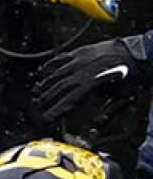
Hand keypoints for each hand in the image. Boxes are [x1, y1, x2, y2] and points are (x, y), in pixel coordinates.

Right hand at [35, 33, 151, 126]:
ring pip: (56, 74)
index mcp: (92, 84)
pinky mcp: (80, 52)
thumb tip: (96, 125)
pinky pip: (59, 59)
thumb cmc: (134, 76)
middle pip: (59, 87)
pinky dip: (49, 67)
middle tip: (38, 108)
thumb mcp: (122, 96)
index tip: (46, 119)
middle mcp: (82, 71)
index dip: (56, 111)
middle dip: (47, 99)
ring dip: (45, 85)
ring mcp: (80, 60)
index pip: (69, 101)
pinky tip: (42, 72)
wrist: (141, 52)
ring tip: (37, 94)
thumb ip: (107, 111)